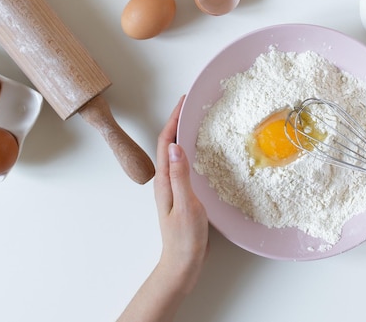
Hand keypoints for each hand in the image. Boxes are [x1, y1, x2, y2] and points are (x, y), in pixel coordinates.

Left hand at [154, 95, 208, 292]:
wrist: (182, 263)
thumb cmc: (184, 238)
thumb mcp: (186, 205)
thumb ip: (180, 176)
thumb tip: (176, 146)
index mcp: (164, 181)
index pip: (165, 142)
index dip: (173, 119)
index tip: (183, 101)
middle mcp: (166, 181)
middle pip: (168, 144)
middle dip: (177, 121)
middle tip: (191, 104)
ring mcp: (173, 188)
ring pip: (176, 153)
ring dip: (183, 134)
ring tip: (196, 120)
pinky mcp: (183, 194)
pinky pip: (184, 165)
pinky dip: (191, 150)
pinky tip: (201, 151)